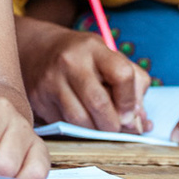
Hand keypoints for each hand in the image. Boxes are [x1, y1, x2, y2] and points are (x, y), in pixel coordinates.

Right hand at [21, 25, 150, 132]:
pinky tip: (82, 120)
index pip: (121, 75)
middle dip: (113, 124)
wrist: (38, 50)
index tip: (130, 113)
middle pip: (99, 103)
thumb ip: (133, 86)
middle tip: (116, 127)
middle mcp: (70, 62)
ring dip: (95, 131)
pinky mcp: (38, 99)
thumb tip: (140, 122)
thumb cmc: (83, 58)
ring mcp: (51, 80)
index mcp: (94, 48)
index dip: (130, 100)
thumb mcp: (109, 58)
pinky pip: (63, 124)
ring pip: (80, 119)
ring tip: (100, 125)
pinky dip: (77, 129)